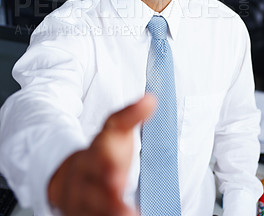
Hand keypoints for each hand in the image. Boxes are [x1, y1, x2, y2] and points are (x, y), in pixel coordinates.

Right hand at [48, 95, 155, 215]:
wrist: (71, 176)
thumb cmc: (102, 153)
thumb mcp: (115, 132)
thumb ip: (130, 116)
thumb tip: (151, 99)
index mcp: (94, 152)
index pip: (100, 154)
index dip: (106, 164)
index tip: (117, 173)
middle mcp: (84, 178)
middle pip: (93, 188)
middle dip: (107, 198)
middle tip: (123, 203)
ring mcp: (80, 200)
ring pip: (91, 211)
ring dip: (109, 214)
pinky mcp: (81, 215)